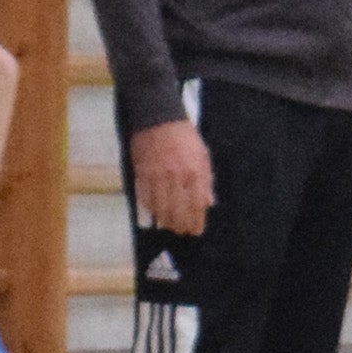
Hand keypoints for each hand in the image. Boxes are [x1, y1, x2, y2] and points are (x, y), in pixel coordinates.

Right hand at [128, 119, 212, 236]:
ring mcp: (158, 177)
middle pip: (178, 209)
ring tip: (169, 226)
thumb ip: (206, 180)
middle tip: (182, 232)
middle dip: (181, 224)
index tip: (196, 231)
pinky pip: (146, 197)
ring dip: (165, 220)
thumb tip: (208, 202)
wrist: (158, 120)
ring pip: (161, 207)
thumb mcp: (202, 155)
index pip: (197, 203)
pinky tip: (154, 215)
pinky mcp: (143, 174)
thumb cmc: (184, 137)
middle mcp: (176, 177)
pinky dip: (150, 209)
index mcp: (194, 171)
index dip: (196, 220)